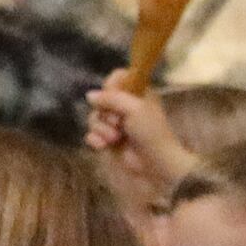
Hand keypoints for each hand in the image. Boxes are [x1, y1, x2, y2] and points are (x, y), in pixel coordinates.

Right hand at [84, 77, 191, 194]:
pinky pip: (91, 134)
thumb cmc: (151, 134)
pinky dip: (95, 139)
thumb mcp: (135, 109)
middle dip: (105, 112)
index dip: (111, 85)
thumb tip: (90, 95)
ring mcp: (116, 126)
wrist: (156, 167)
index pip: (118, 78)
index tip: (111, 94)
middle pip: (102, 99)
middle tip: (117, 123)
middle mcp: (125, 107)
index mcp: (138, 95)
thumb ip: (112, 98)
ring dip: (101, 128)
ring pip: (94, 117)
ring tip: (114, 139)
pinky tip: (102, 146)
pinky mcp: (108, 142)